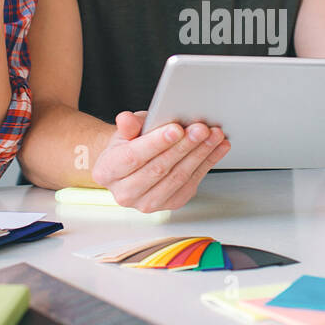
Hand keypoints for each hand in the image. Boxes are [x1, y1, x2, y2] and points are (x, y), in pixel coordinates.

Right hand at [90, 111, 230, 211]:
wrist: (132, 165)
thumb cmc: (129, 145)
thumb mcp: (125, 130)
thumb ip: (127, 125)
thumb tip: (126, 120)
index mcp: (107, 172)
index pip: (133, 158)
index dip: (156, 143)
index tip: (176, 129)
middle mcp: (125, 193)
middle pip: (159, 169)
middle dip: (183, 146)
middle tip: (201, 129)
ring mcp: (148, 203)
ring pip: (178, 177)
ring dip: (200, 154)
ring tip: (214, 136)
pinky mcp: (171, 204)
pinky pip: (192, 183)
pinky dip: (207, 163)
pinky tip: (217, 148)